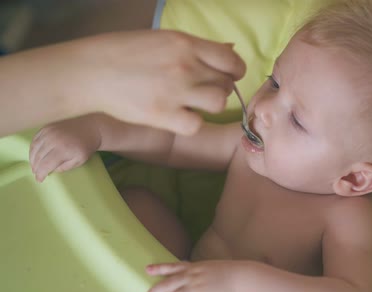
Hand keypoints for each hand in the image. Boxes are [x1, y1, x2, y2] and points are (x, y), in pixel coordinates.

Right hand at [29, 117, 99, 181]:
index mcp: (62, 150)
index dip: (40, 174)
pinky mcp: (47, 127)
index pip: (45, 165)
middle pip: (38, 157)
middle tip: (36, 174)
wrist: (90, 129)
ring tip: (34, 166)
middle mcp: (53, 140)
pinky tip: (35, 155)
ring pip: (34, 148)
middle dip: (35, 168)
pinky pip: (35, 139)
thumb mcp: (79, 161)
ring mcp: (49, 132)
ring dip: (32, 159)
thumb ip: (64, 168)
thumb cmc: (85, 147)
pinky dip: (33, 148)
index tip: (39, 180)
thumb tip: (51, 170)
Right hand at [53, 30, 244, 134]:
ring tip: (191, 103)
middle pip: (226, 83)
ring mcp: (175, 91)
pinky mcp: (163, 115)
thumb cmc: (123, 51)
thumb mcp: (162, 39)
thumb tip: (230, 48)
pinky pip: (196, 124)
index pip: (231, 59)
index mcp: (185, 43)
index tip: (227, 75)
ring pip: (218, 103)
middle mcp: (185, 66)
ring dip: (208, 105)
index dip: (234, 70)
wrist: (90, 70)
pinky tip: (178, 116)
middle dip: (219, 87)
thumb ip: (196, 47)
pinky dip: (190, 123)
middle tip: (201, 90)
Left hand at [143, 261, 238, 291]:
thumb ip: (205, 272)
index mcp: (194, 268)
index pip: (172, 267)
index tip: (147, 270)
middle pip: (166, 285)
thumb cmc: (234, 274)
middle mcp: (191, 277)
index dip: (159, 268)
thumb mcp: (215, 268)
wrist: (244, 278)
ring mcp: (196, 288)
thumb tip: (203, 276)